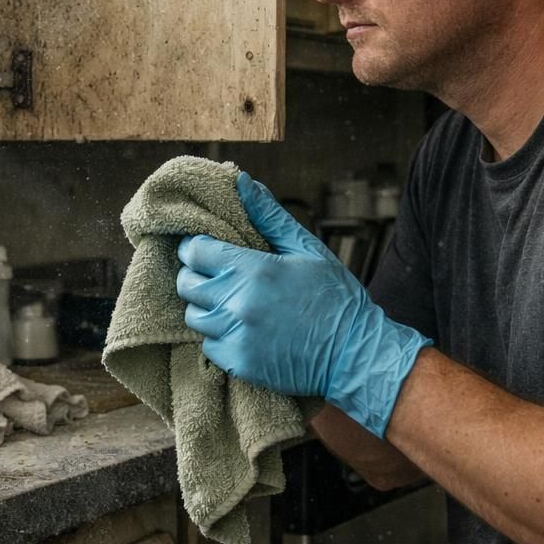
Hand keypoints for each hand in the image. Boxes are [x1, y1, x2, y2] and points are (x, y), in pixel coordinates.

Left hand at [175, 172, 432, 436]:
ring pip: (194, 316)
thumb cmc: (335, 296)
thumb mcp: (306, 248)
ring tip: (231, 303)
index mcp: (254, 270)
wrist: (356, 354)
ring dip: (206, 307)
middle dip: (196, 275)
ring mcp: (236, 336)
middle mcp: (238, 304)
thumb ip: (269, 215)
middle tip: (217, 275)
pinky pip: (208, 346)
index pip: (195, 251)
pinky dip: (219, 337)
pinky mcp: (239, 363)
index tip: (206, 249)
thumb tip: (240, 181)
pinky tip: (243, 329)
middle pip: (187, 284)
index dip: (196, 247)